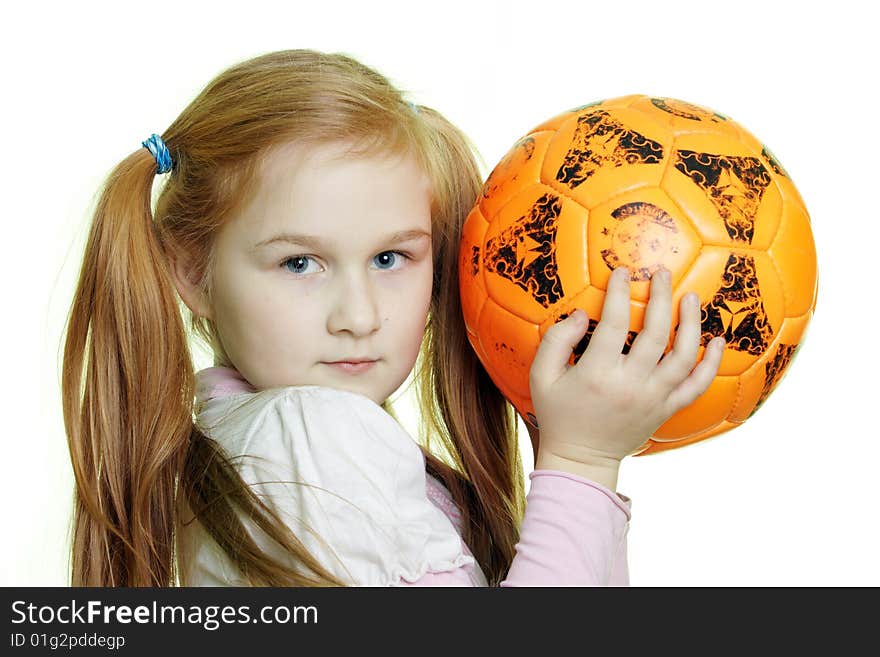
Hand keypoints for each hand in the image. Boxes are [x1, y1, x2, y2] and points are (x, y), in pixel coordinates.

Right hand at [528, 266, 724, 482]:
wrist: (581, 459)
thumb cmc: (558, 414)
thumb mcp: (541, 376)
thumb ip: (556, 340)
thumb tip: (582, 314)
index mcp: (597, 373)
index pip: (614, 322)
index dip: (619, 292)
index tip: (621, 272)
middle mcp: (631, 384)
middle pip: (656, 333)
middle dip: (661, 297)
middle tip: (661, 274)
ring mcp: (653, 398)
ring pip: (683, 356)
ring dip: (691, 323)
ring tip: (690, 298)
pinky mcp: (666, 409)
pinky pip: (697, 385)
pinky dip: (711, 363)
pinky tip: (717, 341)